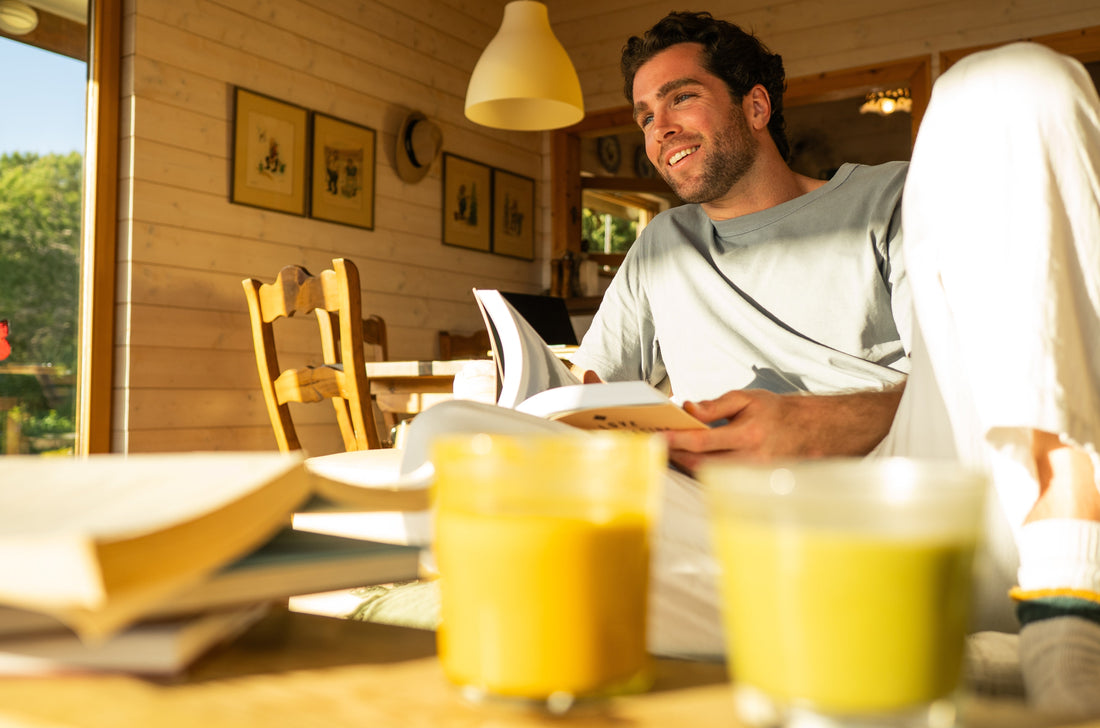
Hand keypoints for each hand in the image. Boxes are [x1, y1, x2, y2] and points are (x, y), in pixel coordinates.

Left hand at [665, 387, 903, 472]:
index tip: (656, 436)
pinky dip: (701, 471)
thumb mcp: (747, 398)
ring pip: (708, 475)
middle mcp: (750, 460)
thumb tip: (687, 408)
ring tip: (668, 451)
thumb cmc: (776, 412)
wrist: (812, 432)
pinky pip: (719, 480)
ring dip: (685, 464)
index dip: (676, 439)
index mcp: (748, 434)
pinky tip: (689, 460)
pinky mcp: (752, 484)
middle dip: (675, 455)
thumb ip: (715, 405)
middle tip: (656, 445)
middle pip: (700, 464)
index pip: (702, 440)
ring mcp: (751, 476)